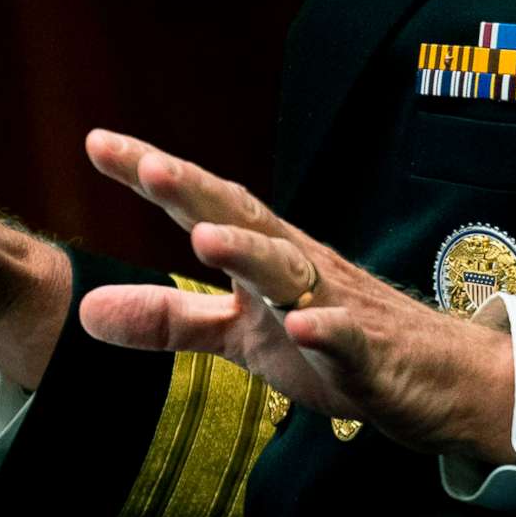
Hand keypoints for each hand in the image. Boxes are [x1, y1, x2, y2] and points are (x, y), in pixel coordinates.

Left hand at [77, 130, 515, 464]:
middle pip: (243, 218)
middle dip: (197, 191)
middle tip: (150, 165)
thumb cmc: (328, 340)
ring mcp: (334, 304)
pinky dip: (326, 329)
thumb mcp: (238, 335)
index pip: (202, 204)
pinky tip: (304, 325)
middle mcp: (296, 265)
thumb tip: (86, 308)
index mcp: (262, 254)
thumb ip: (168, 318)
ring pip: (290, 272)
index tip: (97, 142)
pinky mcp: (368, 353)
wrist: (429, 375)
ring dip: (250, 251)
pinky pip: (346, 338)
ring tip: (205, 238)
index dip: (151, 175)